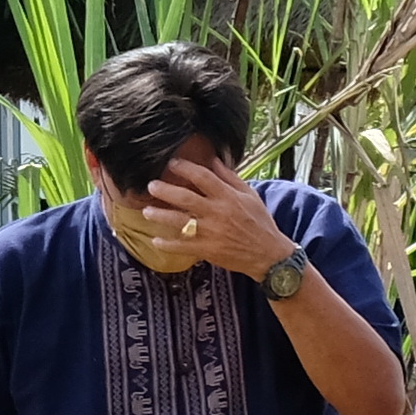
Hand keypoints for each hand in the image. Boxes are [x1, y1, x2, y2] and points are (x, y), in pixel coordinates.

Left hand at [146, 156, 294, 279]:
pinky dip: (167, 244)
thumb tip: (215, 160)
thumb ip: (230, 178)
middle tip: (151, 185)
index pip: (204, 178)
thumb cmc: (259, 222)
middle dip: (166, 191)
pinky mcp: (208, 250)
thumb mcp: (250, 195)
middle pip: (186, 199)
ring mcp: (211, 232)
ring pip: (180, 222)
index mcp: (229, 197)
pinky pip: (183, 246)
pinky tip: (155, 240)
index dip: (186, 169)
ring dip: (161, 216)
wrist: (269, 254)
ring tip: (146, 211)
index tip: (172, 163)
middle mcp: (218, 212)